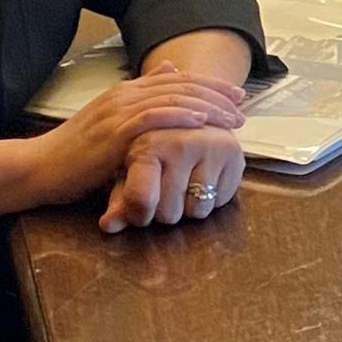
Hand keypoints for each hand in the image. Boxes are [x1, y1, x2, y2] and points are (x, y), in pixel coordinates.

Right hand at [20, 62, 244, 208]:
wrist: (38, 168)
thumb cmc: (74, 156)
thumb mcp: (109, 126)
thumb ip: (137, 104)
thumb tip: (168, 75)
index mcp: (124, 92)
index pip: (176, 80)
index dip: (209, 86)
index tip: (236, 96)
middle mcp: (124, 95)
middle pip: (181, 85)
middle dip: (216, 94)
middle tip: (242, 105)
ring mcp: (118, 111)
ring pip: (172, 99)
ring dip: (207, 106)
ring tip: (231, 117)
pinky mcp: (113, 132)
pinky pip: (153, 118)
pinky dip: (179, 116)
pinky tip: (200, 122)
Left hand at [101, 123, 248, 232]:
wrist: (194, 116)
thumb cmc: (155, 149)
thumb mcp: (130, 172)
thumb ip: (119, 201)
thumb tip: (107, 225)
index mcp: (148, 144)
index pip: (142, 200)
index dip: (139, 214)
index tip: (140, 207)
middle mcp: (181, 142)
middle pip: (169, 213)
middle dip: (166, 211)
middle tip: (166, 189)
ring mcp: (210, 147)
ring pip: (197, 210)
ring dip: (190, 206)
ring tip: (186, 181)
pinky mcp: (234, 154)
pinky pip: (220, 202)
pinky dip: (212, 198)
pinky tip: (205, 176)